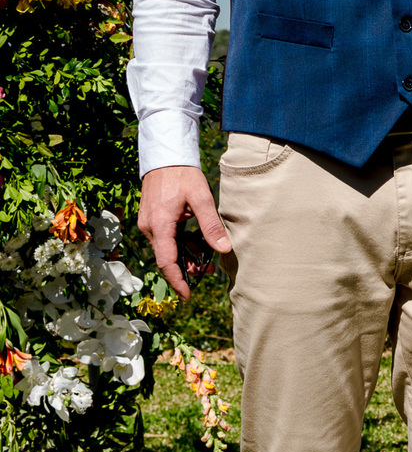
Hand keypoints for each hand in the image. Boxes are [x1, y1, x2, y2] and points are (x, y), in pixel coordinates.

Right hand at [137, 165, 230, 299]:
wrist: (166, 156)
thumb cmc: (183, 175)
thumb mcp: (201, 198)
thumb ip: (211, 225)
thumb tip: (223, 250)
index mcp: (160, 225)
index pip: (166, 262)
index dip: (177, 281)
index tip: (188, 295)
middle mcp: (150, 228)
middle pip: (167, 258)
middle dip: (186, 269)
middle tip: (209, 272)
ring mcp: (149, 224)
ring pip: (168, 249)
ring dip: (186, 256)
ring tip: (207, 259)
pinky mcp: (153, 220)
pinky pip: (167, 239)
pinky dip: (181, 244)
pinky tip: (197, 243)